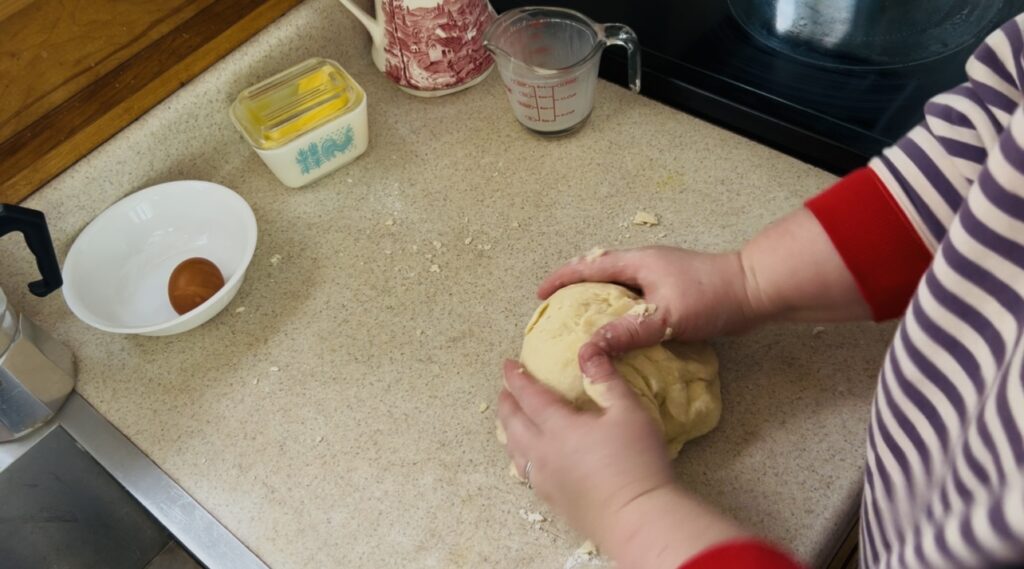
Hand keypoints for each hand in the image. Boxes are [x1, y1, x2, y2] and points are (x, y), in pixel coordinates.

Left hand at [497, 347, 748, 567]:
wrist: (637, 518)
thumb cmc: (636, 461)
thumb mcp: (629, 411)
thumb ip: (606, 380)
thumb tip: (588, 352)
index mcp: (559, 427)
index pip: (529, 396)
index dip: (516, 378)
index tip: (506, 365)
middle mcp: (543, 453)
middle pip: (513, 424)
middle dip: (506, 403)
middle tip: (504, 390)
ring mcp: (546, 480)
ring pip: (515, 450)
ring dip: (508, 431)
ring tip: (509, 422)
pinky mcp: (553, 501)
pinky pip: (525, 473)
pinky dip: (519, 457)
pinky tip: (527, 459)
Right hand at [537, 247, 758, 350]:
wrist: (756, 290)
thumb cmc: (712, 297)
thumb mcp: (666, 318)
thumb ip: (627, 332)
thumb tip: (588, 349)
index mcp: (637, 262)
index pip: (589, 266)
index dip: (561, 279)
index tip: (540, 294)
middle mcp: (645, 265)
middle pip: (599, 271)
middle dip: (575, 287)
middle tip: (556, 309)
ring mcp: (660, 276)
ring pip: (618, 285)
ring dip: (597, 298)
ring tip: (582, 321)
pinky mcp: (673, 290)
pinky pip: (635, 297)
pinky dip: (619, 309)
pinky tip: (621, 330)